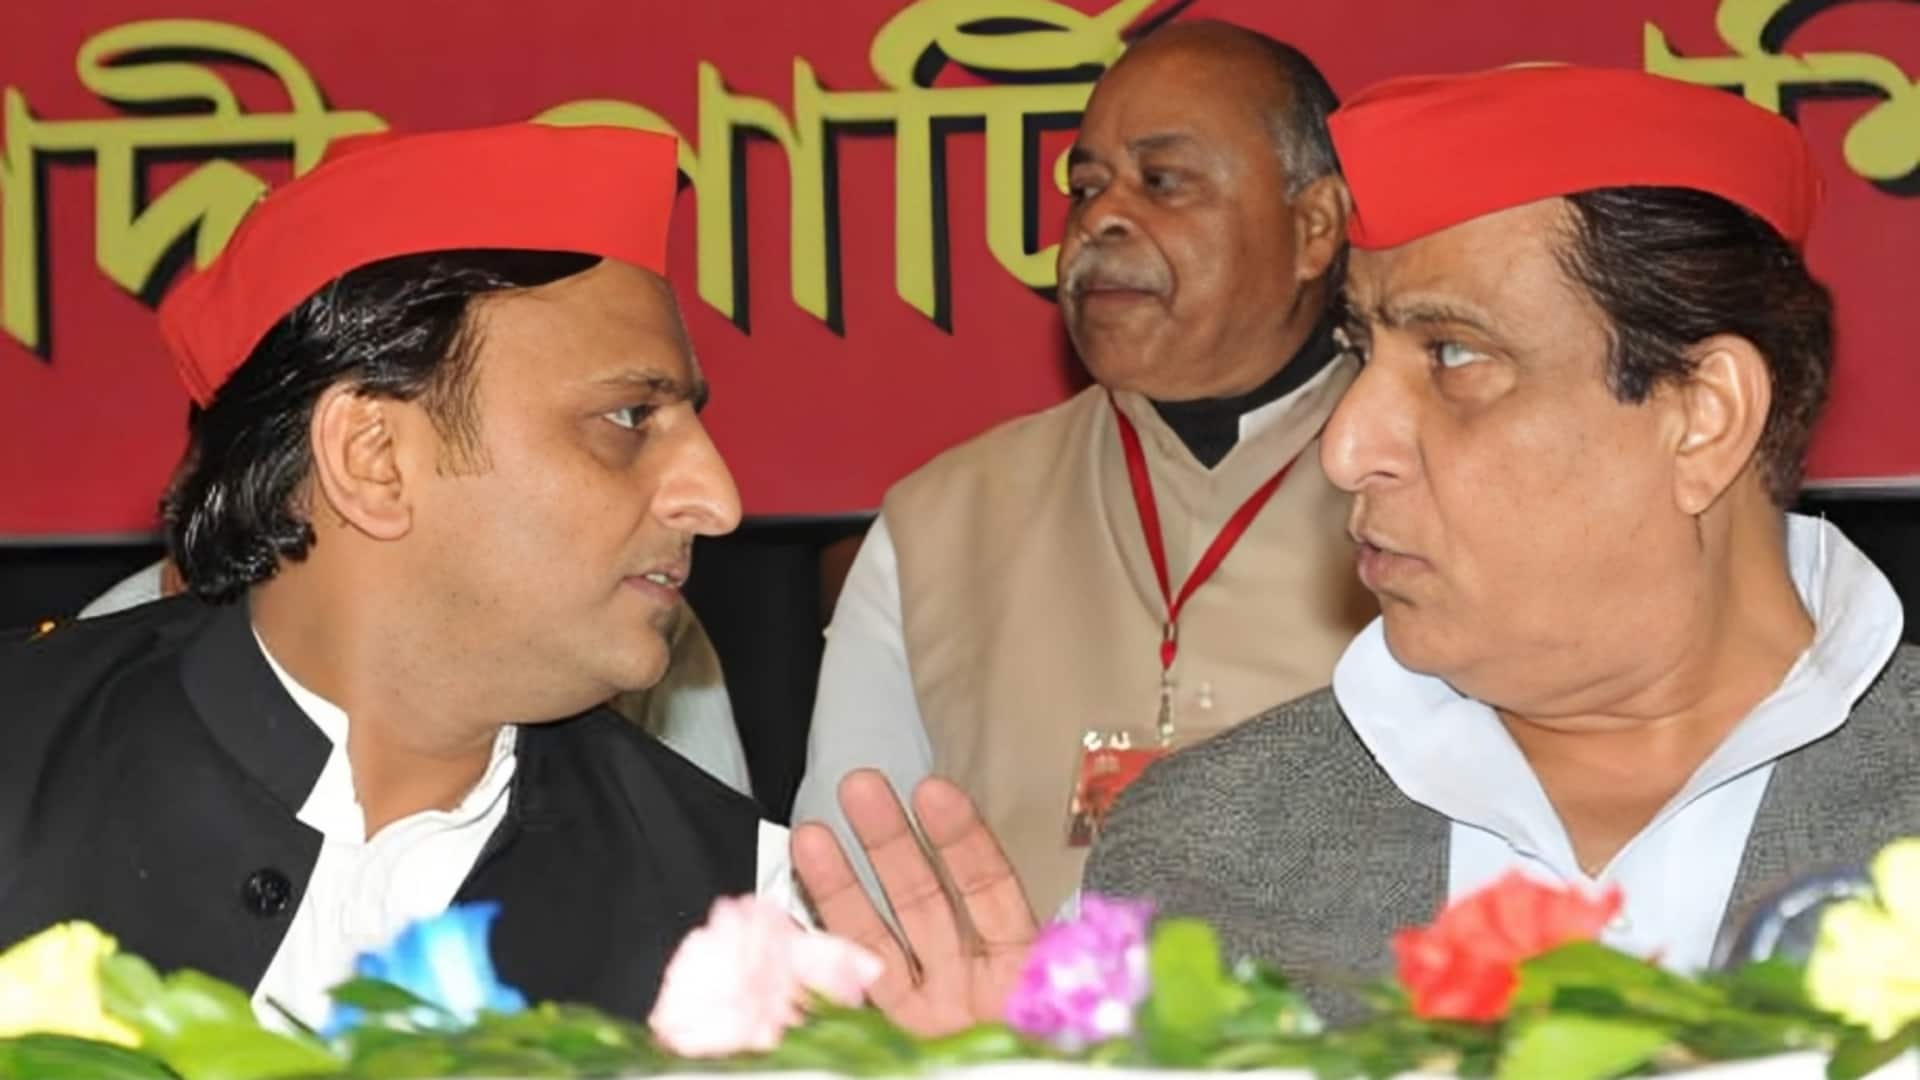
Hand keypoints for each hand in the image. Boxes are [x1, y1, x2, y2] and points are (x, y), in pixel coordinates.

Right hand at [791, 769, 1035, 1035]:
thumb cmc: (1045, 1072)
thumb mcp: (1056, 1018)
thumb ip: (1037, 982)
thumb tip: (1038, 949)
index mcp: (1023, 973)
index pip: (989, 889)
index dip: (961, 839)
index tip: (933, 793)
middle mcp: (972, 987)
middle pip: (924, 900)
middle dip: (889, 841)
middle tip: (860, 787)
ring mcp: (929, 1015)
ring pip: (877, 939)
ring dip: (840, 886)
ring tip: (811, 835)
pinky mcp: (894, 1041)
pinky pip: (851, 995)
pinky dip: (818, 963)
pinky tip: (789, 925)